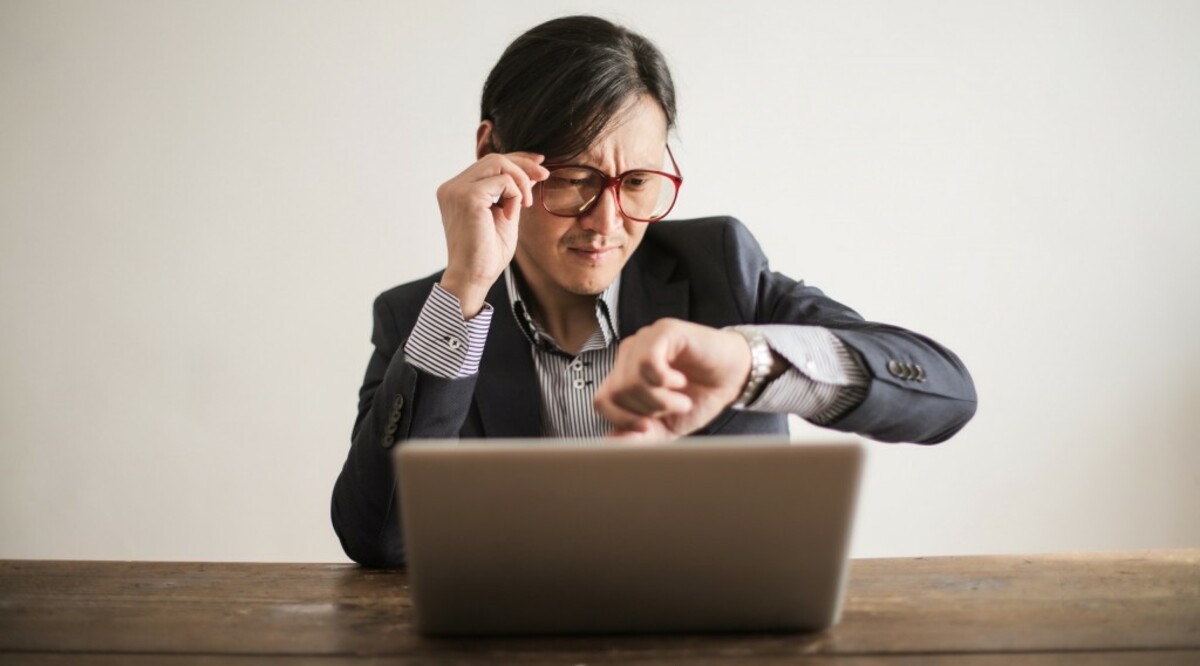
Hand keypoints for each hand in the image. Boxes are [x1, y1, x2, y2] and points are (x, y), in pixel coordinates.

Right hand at [435, 152, 548, 316]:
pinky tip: (512, 215)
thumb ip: (512, 192)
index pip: (488, 163)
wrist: (474, 277)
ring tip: (526, 204)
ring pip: (498, 163)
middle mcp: (452, 187)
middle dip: (523, 165)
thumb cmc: (487, 253)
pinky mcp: (467, 197)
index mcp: (457, 190)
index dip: (516, 159)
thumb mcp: (505, 214)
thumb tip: (531, 171)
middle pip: (494, 158)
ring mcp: (457, 190)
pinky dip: (515, 195)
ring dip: (521, 181)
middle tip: (545, 177)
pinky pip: (503, 181)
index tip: (539, 164)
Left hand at [593, 319, 752, 440]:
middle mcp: (630, 354)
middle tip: (673, 408)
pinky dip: (665, 380)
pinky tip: (680, 381)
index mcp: (625, 374)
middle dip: (647, 410)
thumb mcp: (667, 426)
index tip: (648, 427)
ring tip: (682, 398)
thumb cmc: (700, 397)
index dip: (622, 420)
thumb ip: (639, 436)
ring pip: (631, 380)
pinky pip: (648, 361)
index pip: (602, 400)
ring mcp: (645, 340)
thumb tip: (610, 444)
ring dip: (661, 399)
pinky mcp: (664, 331)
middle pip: (616, 392)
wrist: (734, 377)